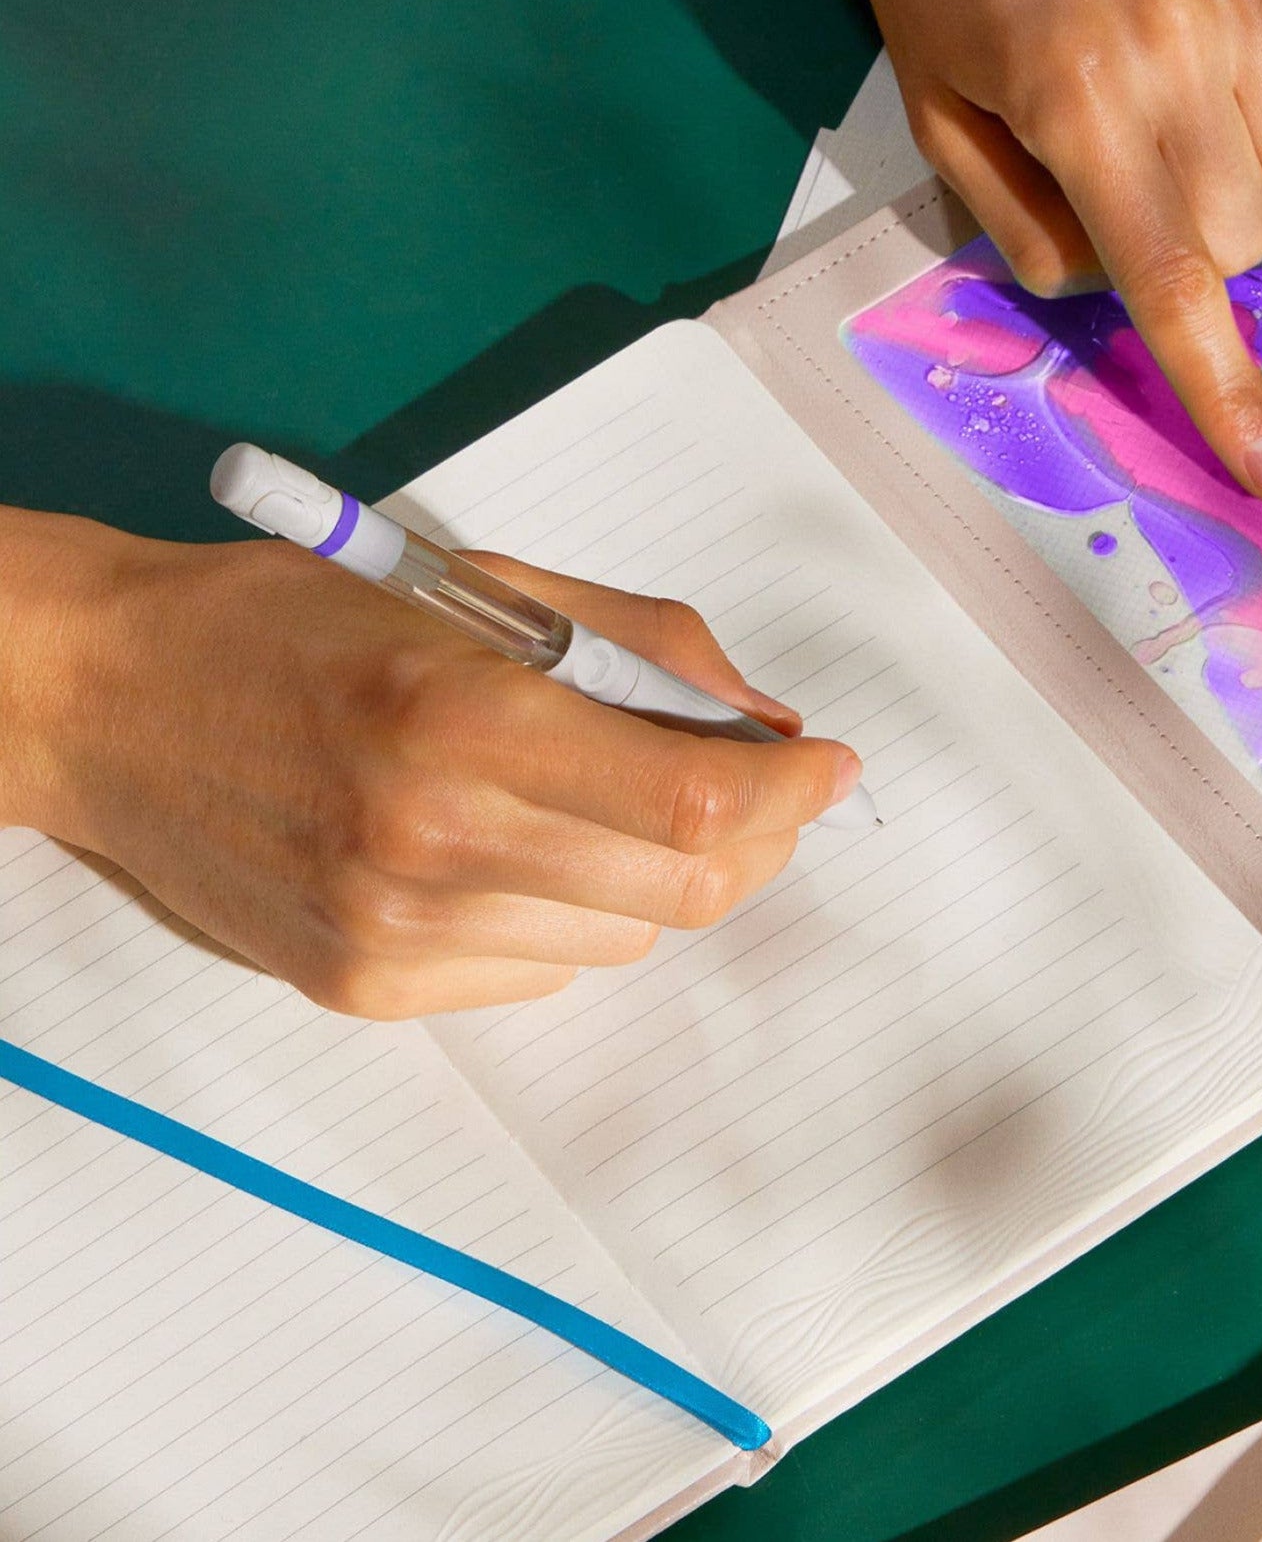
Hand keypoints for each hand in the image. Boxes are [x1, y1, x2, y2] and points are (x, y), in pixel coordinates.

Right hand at [0, 511, 861, 1017]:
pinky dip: (578, 915)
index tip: (830, 766)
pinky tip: (529, 852)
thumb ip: (639, 648)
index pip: (691, 806)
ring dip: (664, 878)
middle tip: (767, 793)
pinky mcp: (366, 990)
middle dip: (760, 842)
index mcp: (462, 719)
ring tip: (620, 806)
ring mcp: (394, 935)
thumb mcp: (476, 590)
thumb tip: (764, 725)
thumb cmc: (297, 620)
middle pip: (684, 893)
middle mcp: (430, 846)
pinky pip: (542, 972)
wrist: (112, 701)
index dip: (792, 793)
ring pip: (627, 941)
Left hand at [792, 0, 1261, 497]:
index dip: (1228, 393)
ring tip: (1171, 92)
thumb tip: (1104, 290)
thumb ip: (1018, 224)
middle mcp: (1181, 45)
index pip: (1175, 282)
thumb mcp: (936, 113)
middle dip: (1190, 237)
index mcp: (1079, 100)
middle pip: (1246, 237)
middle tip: (1127, 169)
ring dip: (1241, 168)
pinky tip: (1211, 35)